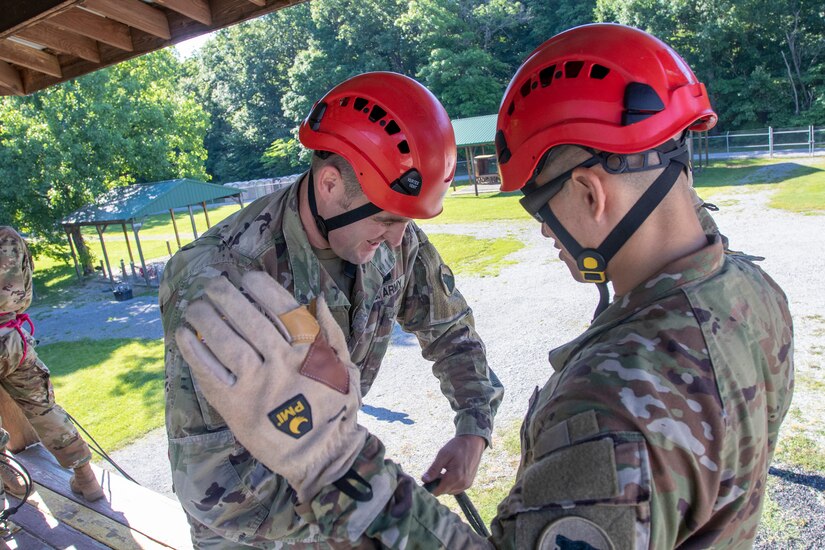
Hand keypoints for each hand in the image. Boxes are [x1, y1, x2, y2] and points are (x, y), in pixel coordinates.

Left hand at [175, 271, 366, 501]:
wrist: (321, 456)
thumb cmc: (336, 408)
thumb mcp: (345, 367)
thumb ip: (331, 332)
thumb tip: (317, 297)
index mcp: (310, 351)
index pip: (282, 309)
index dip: (261, 288)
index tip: (247, 277)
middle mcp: (282, 364)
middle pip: (249, 320)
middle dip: (227, 297)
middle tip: (213, 283)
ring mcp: (258, 387)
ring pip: (226, 343)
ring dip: (207, 319)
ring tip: (195, 306)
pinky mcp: (237, 409)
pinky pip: (211, 375)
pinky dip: (195, 353)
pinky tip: (184, 336)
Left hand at [421, 435, 485, 495]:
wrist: (473, 442)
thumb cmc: (457, 447)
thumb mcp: (443, 455)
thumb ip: (433, 469)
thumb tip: (424, 480)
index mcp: (455, 477)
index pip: (437, 491)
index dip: (431, 485)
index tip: (429, 476)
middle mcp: (462, 484)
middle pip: (443, 491)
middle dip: (438, 483)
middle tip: (439, 469)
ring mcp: (466, 485)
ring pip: (449, 491)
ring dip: (445, 484)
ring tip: (446, 470)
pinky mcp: (469, 484)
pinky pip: (456, 489)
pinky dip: (451, 483)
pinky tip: (452, 472)